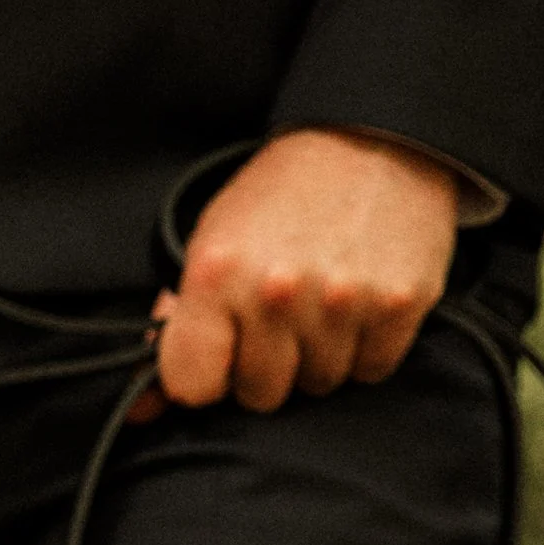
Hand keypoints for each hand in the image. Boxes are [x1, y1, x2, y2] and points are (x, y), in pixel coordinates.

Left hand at [153, 129, 461, 415]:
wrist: (372, 135)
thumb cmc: (281, 196)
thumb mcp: (212, 241)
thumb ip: (177, 324)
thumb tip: (142, 409)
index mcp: (218, 274)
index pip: (192, 386)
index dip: (207, 374)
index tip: (222, 349)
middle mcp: (278, 291)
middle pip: (261, 395)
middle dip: (267, 364)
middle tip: (281, 312)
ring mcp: (343, 300)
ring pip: (318, 385)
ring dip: (318, 355)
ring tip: (321, 300)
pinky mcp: (400, 304)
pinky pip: (370, 370)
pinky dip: (365, 347)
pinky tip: (359, 302)